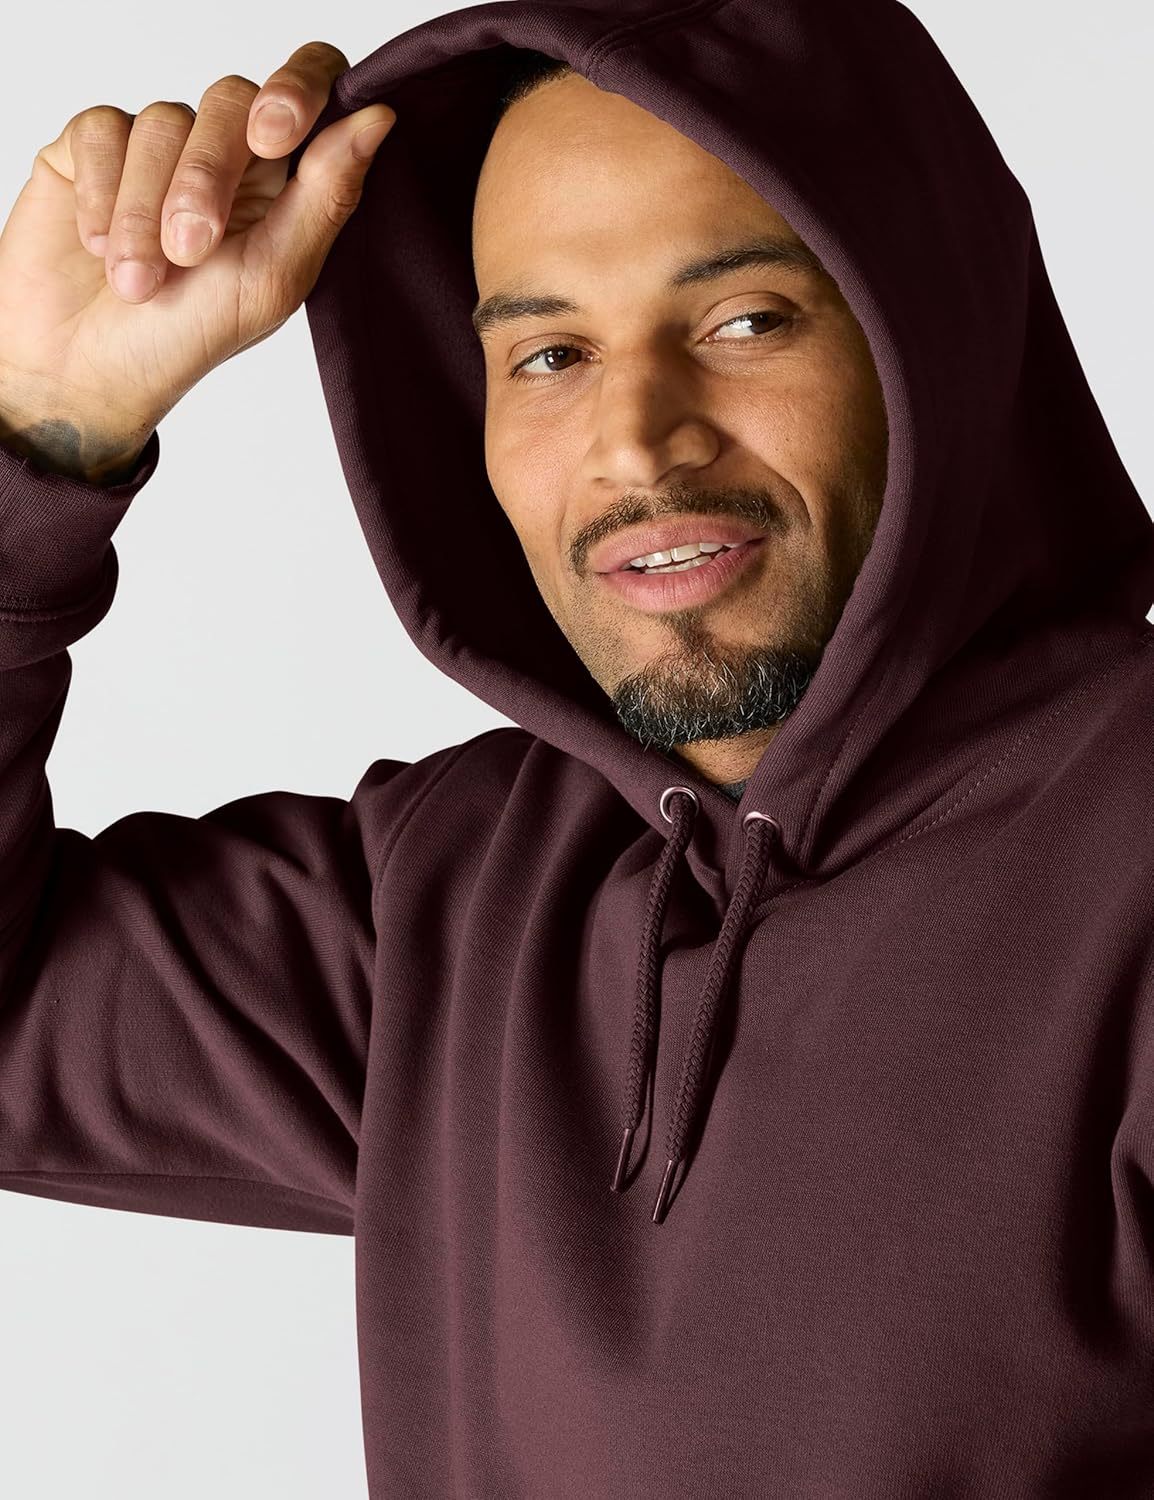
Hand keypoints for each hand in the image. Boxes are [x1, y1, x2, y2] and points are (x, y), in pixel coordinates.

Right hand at [0, 40, 394, 481]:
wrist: (91, 371)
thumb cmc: (189, 336)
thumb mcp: (272, 277)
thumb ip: (326, 195)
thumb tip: (379, 116)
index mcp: (283, 181)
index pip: (312, 87)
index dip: (298, 88)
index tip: (273, 136)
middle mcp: (226, 152)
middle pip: (231, 98)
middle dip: (207, 176)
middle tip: (189, 251)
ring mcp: (158, 145)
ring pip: (163, 119)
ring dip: (146, 210)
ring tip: (136, 279)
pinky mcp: (94, 146)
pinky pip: (104, 128)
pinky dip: (103, 194)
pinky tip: (98, 246)